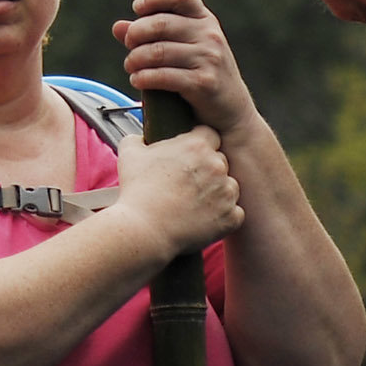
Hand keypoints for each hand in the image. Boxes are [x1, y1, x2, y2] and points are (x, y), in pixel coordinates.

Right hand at [108, 117, 243, 260]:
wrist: (144, 230)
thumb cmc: (137, 191)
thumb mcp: (130, 153)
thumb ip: (139, 138)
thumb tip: (142, 138)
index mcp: (197, 145)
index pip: (210, 135)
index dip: (199, 145)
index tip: (188, 157)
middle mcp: (217, 166)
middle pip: (221, 161)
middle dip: (208, 170)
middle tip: (188, 183)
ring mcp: (227, 193)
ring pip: (230, 187)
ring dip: (217, 193)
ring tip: (193, 203)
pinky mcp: (230, 218)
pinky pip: (235, 213)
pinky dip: (223, 216)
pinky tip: (204, 218)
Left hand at [112, 0, 256, 134]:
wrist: (231, 112)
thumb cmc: (201, 75)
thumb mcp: (182, 49)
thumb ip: (151, 36)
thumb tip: (118, 27)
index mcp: (204, 19)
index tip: (136, 7)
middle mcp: (210, 34)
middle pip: (160, 23)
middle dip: (136, 34)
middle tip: (128, 45)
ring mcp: (209, 58)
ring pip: (158, 51)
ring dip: (136, 59)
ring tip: (130, 66)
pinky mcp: (204, 83)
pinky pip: (164, 76)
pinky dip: (144, 77)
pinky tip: (137, 80)